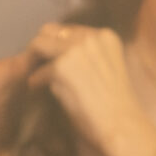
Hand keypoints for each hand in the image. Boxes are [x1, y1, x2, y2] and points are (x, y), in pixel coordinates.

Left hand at [28, 23, 155, 155]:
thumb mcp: (106, 68)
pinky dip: (35, 82)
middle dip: (40, 48)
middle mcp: (91, 37)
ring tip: (34, 77)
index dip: (56, 44)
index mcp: (105, 36)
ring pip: (39, 45)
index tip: (49, 59)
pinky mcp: (62, 67)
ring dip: (33, 62)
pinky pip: (38, 72)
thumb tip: (55, 53)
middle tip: (35, 66)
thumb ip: (86, 55)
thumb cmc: (115, 106)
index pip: (69, 30)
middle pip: (50, 31)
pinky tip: (37, 90)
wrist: (122, 125)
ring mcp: (76, 50)